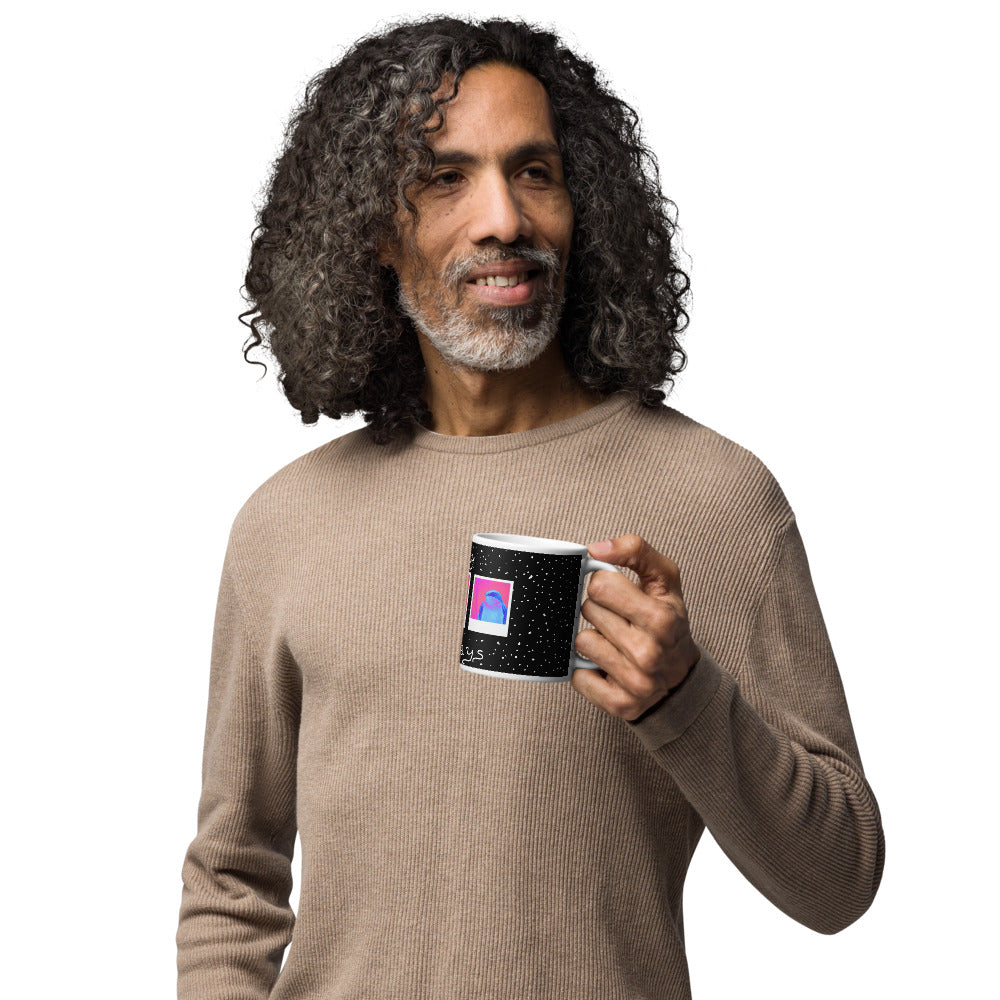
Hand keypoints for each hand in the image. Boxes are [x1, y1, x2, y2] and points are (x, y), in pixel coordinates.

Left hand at [571, 534, 699, 721]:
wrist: (682, 678)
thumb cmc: (669, 622)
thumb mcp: (664, 578)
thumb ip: (635, 550)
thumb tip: (596, 549)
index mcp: (662, 619)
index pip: (600, 585)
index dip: (604, 584)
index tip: (617, 593)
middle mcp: (649, 653)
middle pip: (588, 611)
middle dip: (600, 610)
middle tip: (621, 620)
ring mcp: (635, 682)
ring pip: (580, 642)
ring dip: (594, 639)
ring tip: (616, 642)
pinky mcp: (619, 704)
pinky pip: (577, 676)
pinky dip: (587, 669)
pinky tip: (608, 666)